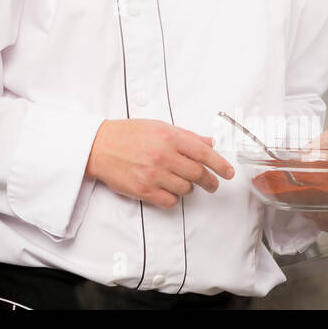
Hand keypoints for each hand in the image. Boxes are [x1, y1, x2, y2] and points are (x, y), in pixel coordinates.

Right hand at [85, 119, 233, 208]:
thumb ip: (185, 135)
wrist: (98, 146)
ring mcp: (154, 174)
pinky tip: (167, 190)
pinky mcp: (144, 190)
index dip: (221, 165)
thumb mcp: (158, 127)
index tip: (229, 173)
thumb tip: (209, 141)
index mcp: (169, 137)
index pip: (204, 153)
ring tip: (180, 181)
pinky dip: (173, 198)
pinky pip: (171, 201)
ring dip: (188, 188)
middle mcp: (163, 155)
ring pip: (186, 189)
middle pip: (199, 174)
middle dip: (210, 181)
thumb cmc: (128, 134)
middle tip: (212, 184)